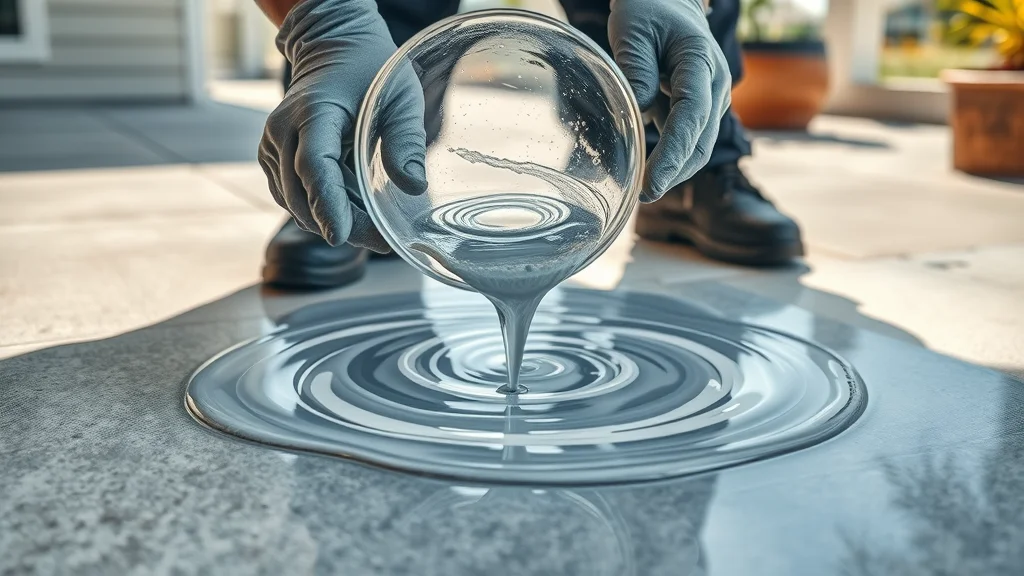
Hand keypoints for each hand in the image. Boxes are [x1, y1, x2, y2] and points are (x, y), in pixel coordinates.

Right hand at [259, 0, 426, 250]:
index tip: (341, 235)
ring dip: (330, 221)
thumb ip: (406, 141)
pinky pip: (293, 197)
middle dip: (340, 223)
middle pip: (303, 194)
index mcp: (313, 112)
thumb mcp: (400, 98)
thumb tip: (414, 187)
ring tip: (373, 230)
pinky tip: (352, 213)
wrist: (333, 49)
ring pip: (296, 203)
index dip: (327, 204)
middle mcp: (282, 131)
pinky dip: (320, 210)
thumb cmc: (371, 72)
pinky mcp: (273, 160)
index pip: (314, 166)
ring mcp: (272, 147)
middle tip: (382, 241)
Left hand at [608, 0, 730, 201]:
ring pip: (698, 146)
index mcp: (700, 62)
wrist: (667, 2)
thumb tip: (639, 110)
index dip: (673, 154)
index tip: (652, 184)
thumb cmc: (647, 11)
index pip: (691, 117)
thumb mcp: (632, 31)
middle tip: (641, 195)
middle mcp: (714, 85)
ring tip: (642, 189)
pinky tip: (647, 171)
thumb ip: (636, 69)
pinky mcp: (700, 108)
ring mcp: (710, 98)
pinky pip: (688, 139)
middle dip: (673, 172)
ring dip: (673, 170)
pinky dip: (670, 158)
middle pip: (700, 141)